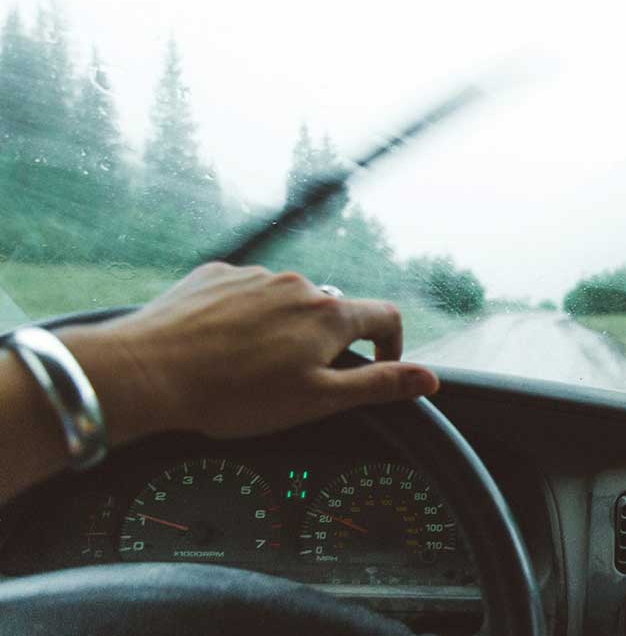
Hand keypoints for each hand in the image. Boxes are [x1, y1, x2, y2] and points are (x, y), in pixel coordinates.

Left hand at [59, 263, 437, 441]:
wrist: (146, 372)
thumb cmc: (232, 395)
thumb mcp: (317, 401)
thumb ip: (378, 385)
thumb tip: (429, 378)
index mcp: (328, 315)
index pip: (385, 317)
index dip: (392, 346)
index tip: (378, 369)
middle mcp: (298, 284)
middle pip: (332, 311)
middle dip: (326, 343)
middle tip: (297, 382)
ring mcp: (254, 275)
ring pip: (288, 301)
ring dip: (284, 328)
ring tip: (251, 367)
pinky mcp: (215, 275)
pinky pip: (247, 293)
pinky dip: (246, 316)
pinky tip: (223, 346)